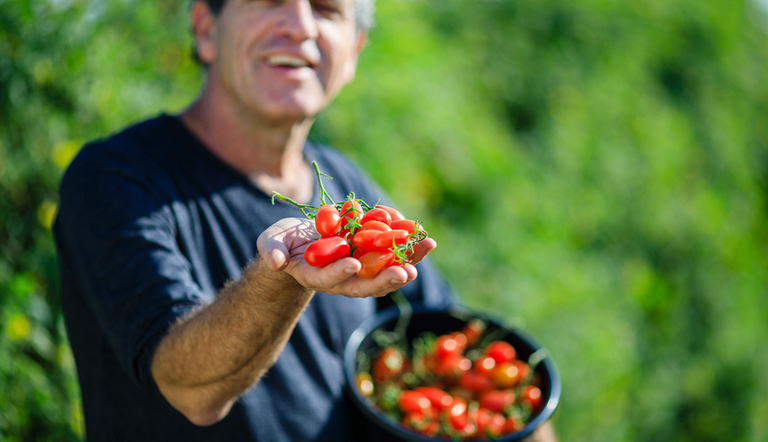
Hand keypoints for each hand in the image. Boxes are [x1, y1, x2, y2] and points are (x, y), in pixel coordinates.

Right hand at [256, 218, 436, 297]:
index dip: (340, 272)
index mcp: (316, 277)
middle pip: (365, 284)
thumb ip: (272, 252)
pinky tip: (425, 238)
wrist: (298, 244)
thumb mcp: (271, 243)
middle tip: (406, 273)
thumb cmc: (282, 245)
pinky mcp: (370, 258)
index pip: (329, 279)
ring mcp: (359, 270)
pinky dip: (409, 249)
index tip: (353, 264)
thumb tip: (276, 262)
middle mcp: (342, 278)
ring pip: (385, 272)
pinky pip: (392, 256)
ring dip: (408, 262)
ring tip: (427, 247)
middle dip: (386, 279)